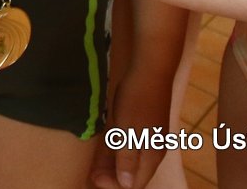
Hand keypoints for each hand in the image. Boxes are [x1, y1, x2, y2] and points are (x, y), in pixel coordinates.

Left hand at [94, 69, 171, 188]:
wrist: (151, 69)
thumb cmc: (138, 100)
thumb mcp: (129, 131)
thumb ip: (128, 160)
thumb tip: (128, 185)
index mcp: (152, 155)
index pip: (135, 184)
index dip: (114, 185)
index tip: (94, 179)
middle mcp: (154, 150)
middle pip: (134, 174)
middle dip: (113, 177)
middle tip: (91, 175)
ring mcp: (151, 136)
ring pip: (132, 160)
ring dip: (114, 165)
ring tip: (94, 166)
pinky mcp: (145, 125)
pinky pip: (131, 146)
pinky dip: (118, 150)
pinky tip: (105, 148)